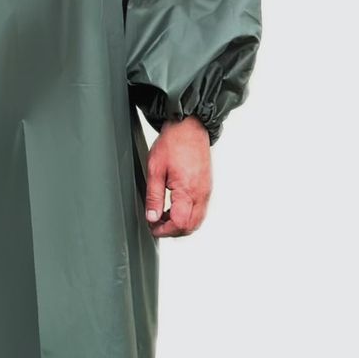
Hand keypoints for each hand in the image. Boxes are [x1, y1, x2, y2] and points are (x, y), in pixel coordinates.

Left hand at [144, 116, 211, 237]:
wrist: (190, 127)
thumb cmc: (173, 142)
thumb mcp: (155, 168)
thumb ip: (153, 195)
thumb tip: (151, 217)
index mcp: (188, 190)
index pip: (180, 224)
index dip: (164, 230)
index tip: (152, 226)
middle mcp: (201, 193)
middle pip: (191, 227)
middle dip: (173, 230)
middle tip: (156, 223)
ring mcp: (206, 191)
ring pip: (197, 220)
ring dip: (181, 224)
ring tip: (163, 215)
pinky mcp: (207, 187)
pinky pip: (200, 210)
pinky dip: (188, 215)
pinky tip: (174, 207)